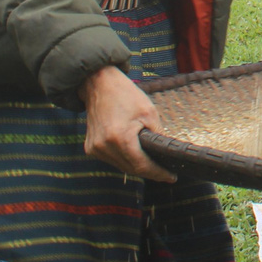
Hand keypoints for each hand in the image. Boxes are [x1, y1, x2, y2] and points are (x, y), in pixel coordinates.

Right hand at [81, 65, 175, 182]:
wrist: (99, 84)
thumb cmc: (125, 95)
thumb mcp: (149, 112)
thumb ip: (157, 135)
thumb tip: (164, 153)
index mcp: (119, 138)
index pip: (141, 165)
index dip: (158, 173)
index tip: (171, 177)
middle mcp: (104, 147)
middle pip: (131, 169)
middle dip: (150, 172)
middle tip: (166, 173)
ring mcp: (95, 149)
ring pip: (121, 166)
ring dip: (137, 167)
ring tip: (154, 165)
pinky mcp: (90, 148)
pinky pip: (112, 160)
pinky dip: (124, 160)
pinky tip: (136, 156)